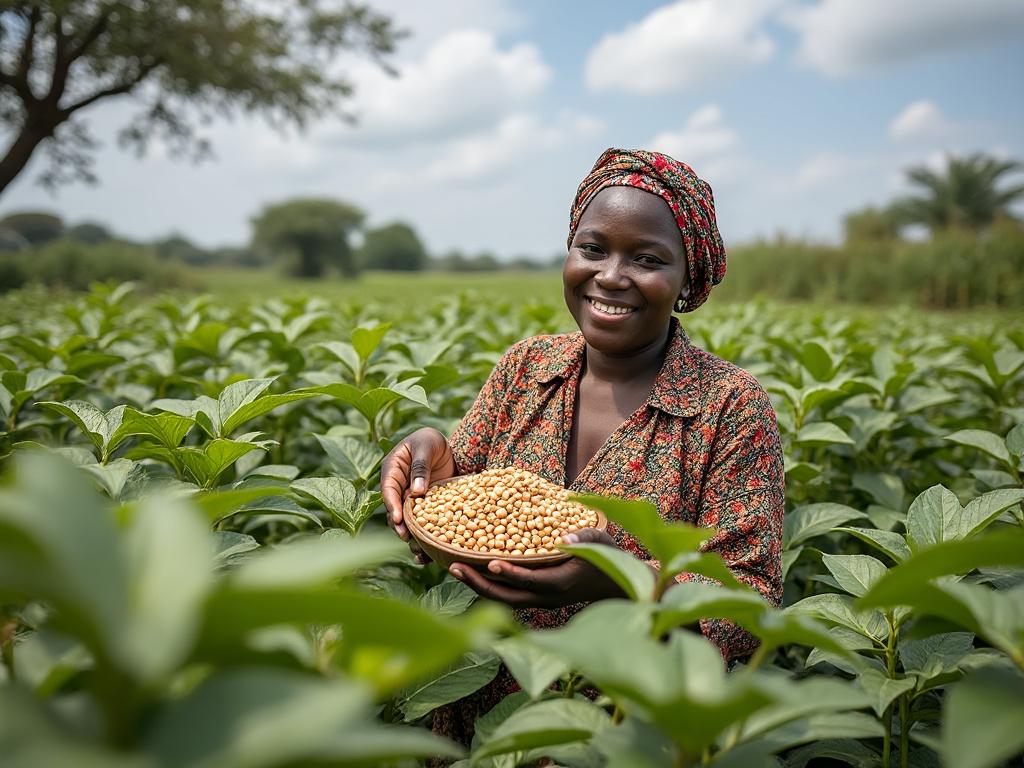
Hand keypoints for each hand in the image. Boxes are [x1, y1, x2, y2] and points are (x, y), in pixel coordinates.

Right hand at [380, 427, 455, 563]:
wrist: (444, 446)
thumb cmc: (430, 440)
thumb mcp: (426, 445)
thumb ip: (421, 465)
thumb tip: (417, 491)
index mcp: (392, 470)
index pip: (389, 490)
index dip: (392, 505)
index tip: (398, 519)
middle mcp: (398, 488)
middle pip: (395, 511)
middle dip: (401, 527)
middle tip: (408, 539)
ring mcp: (410, 500)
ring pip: (407, 523)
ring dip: (412, 538)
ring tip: (420, 554)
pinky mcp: (424, 509)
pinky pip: (422, 525)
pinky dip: (425, 539)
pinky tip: (429, 555)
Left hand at [449, 528, 624, 608]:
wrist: (614, 584)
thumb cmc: (607, 557)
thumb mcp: (599, 541)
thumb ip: (583, 537)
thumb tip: (563, 537)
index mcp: (561, 582)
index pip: (531, 581)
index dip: (511, 574)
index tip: (490, 563)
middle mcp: (547, 597)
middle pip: (507, 596)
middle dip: (479, 584)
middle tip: (454, 567)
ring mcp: (540, 600)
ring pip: (503, 599)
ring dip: (478, 586)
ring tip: (454, 569)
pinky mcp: (536, 598)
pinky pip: (507, 595)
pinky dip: (488, 585)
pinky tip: (472, 571)